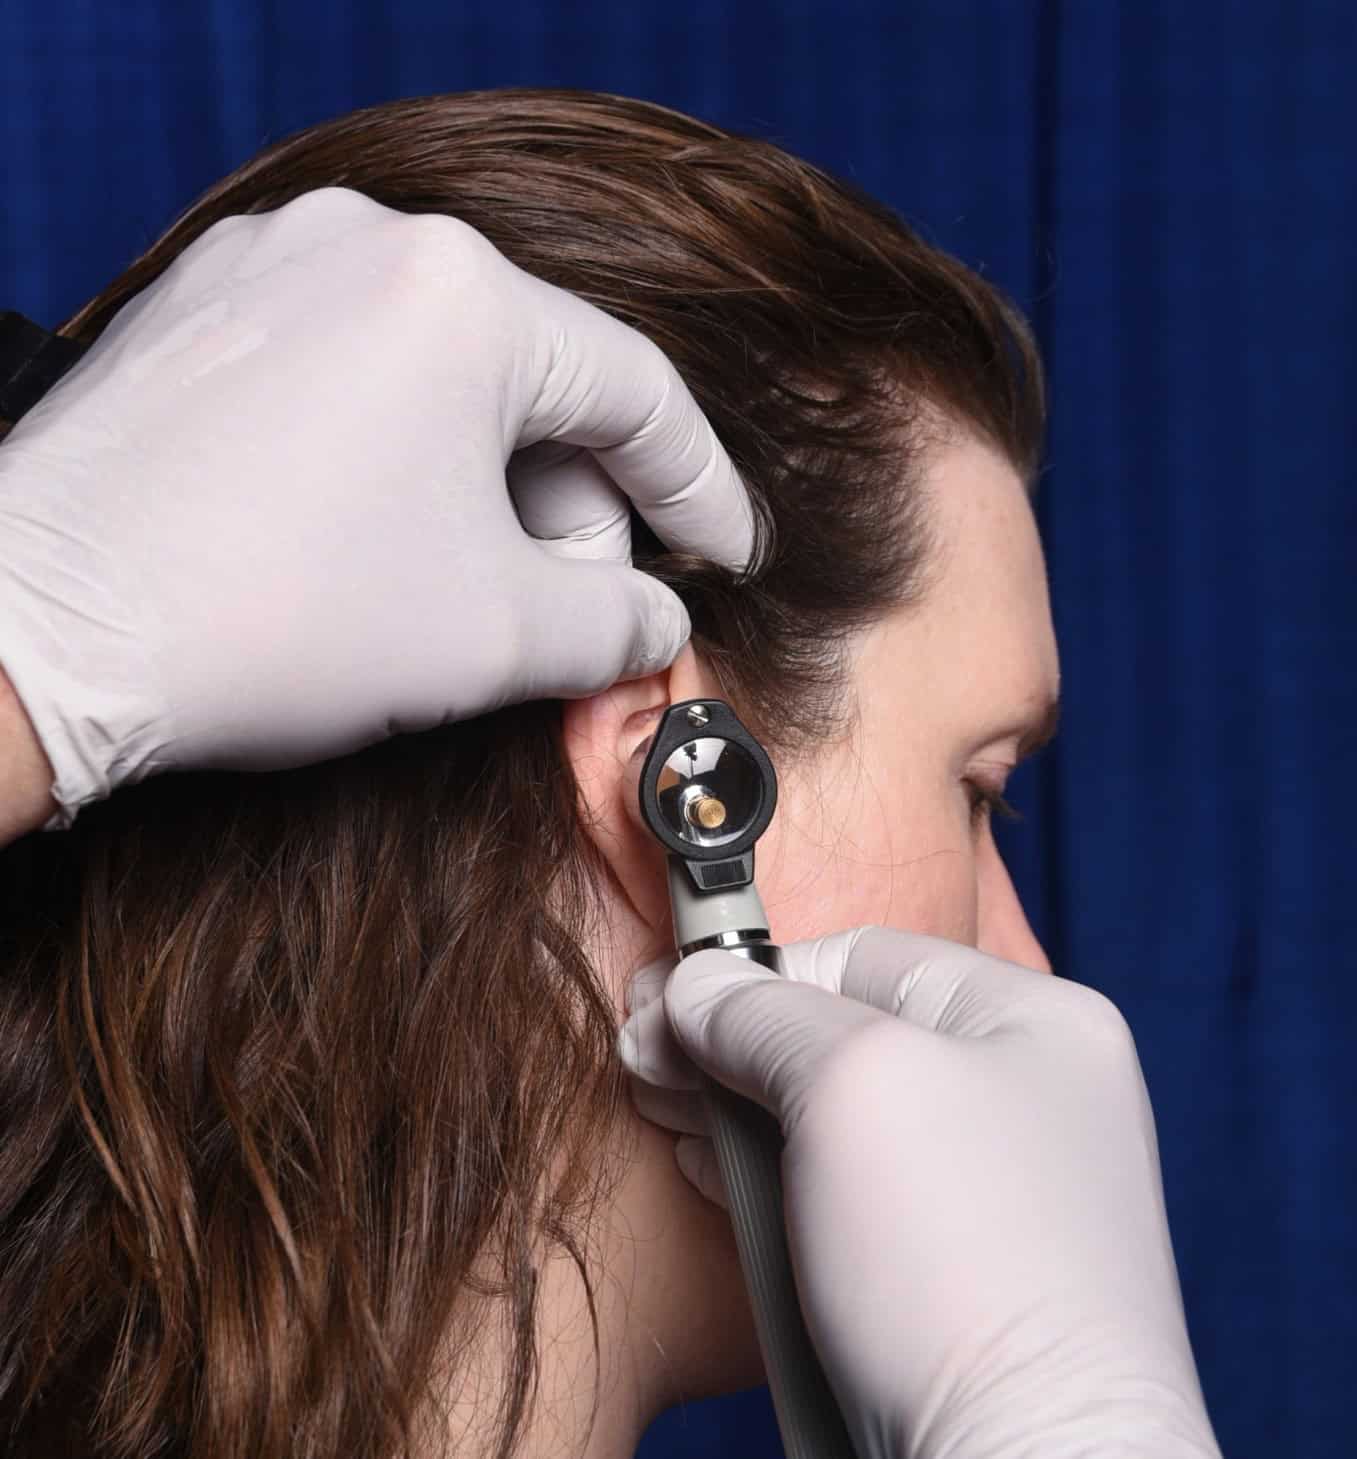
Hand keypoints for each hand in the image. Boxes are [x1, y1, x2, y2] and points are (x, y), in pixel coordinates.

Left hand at [0, 187, 752, 828]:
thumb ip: (618, 623)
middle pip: (534, 382)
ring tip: (465, 589)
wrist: (40, 635)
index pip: (636, 394)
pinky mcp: (201, 314)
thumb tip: (654, 620)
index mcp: (461, 296)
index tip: (722, 555)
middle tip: (576, 608)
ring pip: (440, 379)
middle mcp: (365, 244)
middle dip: (574, 507)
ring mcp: (268, 267)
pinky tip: (377, 543)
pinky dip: (395, 457)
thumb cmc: (278, 617)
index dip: (698, 489)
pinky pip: (349, 375)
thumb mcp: (499, 636)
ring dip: (484, 487)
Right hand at [619, 928, 1222, 1458]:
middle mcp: (1016, 1095)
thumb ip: (762, 1014)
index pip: (860, 953)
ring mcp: (982, 1189)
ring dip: (735, 1106)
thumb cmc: (965, 1269)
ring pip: (827, 1114)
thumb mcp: (853, 1088)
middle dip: (728, 1042)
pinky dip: (767, 1176)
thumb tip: (693, 984)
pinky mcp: (940, 1269)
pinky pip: (837, 1192)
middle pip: (837, 1033)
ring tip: (664, 1111)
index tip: (664, 1003)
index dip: (754, 974)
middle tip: (641, 1059)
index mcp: (1033, 1021)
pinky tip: (710, 1170)